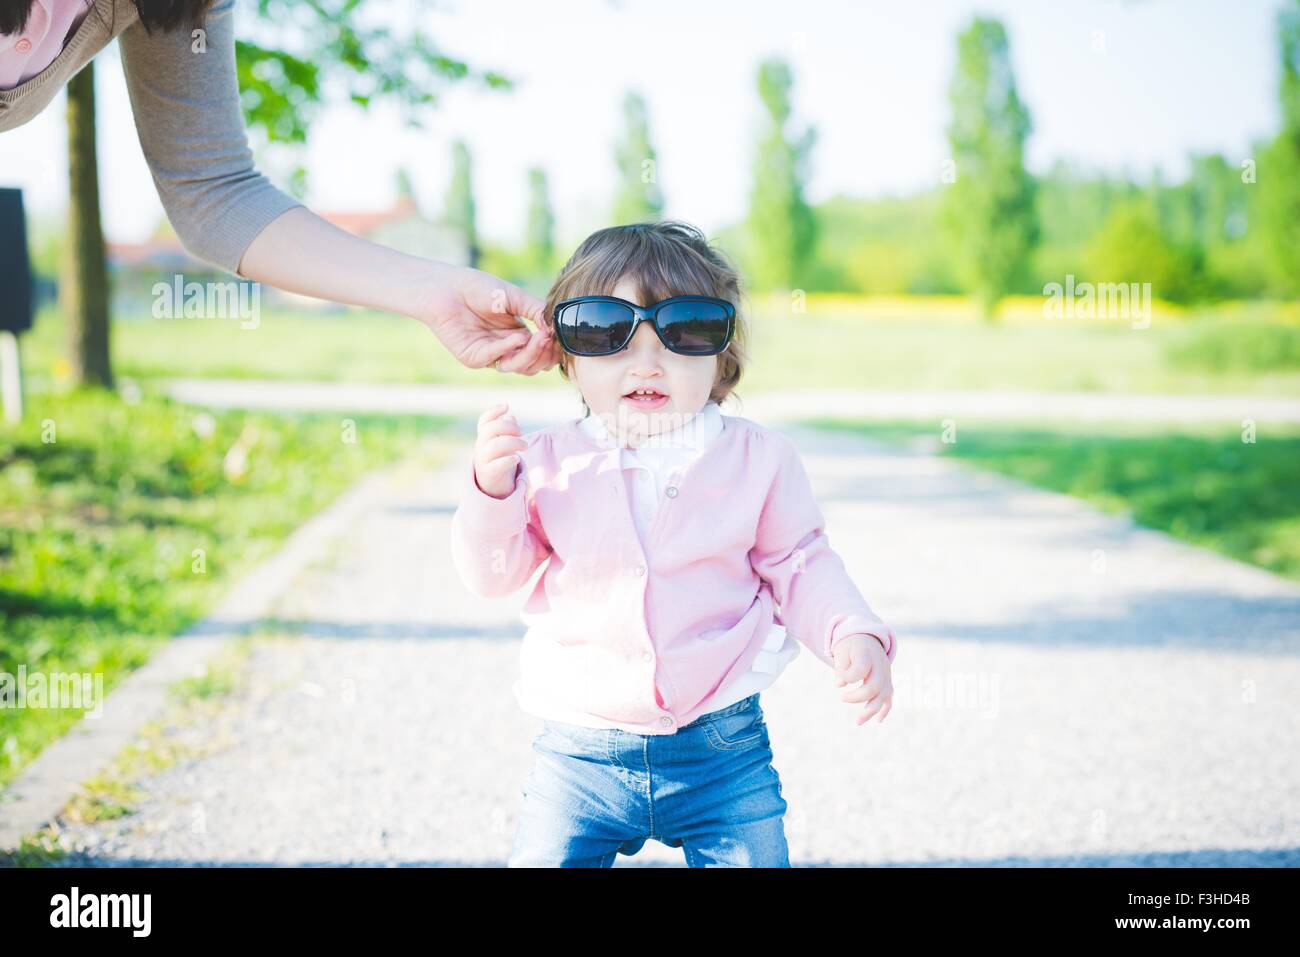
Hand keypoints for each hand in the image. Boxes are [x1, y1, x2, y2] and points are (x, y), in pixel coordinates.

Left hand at [414, 262, 562, 374]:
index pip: (542, 352)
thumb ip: (537, 311)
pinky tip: (517, 336)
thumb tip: (557, 327)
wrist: (448, 288)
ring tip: (538, 337)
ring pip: (519, 368)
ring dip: (531, 354)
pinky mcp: (475, 359)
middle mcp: (506, 349)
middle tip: (548, 338)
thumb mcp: (515, 297)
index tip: (559, 336)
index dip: (552, 348)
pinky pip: (497, 360)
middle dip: (544, 353)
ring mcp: (491, 356)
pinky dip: (509, 349)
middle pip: (534, 364)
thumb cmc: (479, 288)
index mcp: (518, 335)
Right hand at [474, 404, 525, 498]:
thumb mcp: (502, 441)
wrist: (491, 483)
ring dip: (514, 443)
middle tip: (521, 433)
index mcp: (484, 436)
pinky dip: (508, 460)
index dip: (494, 411)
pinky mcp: (489, 473)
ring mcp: (484, 459)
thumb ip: (506, 429)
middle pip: (490, 429)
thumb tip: (510, 417)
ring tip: (525, 446)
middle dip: (509, 427)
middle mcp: (481, 445)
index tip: (506, 406)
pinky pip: (497, 465)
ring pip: (495, 446)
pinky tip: (517, 458)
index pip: (484, 421)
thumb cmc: (499, 457)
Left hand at [831, 634, 892, 725]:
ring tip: (857, 722)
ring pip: (883, 696)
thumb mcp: (841, 651)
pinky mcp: (887, 682)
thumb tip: (839, 685)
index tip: (839, 680)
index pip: (860, 670)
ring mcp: (886, 675)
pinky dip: (885, 710)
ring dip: (870, 711)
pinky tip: (878, 720)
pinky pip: (889, 698)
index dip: (848, 677)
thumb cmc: (850, 646)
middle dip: (857, 697)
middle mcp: (879, 666)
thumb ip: (840, 667)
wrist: (866, 637)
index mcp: (866, 655)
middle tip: (842, 698)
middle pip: (874, 686)